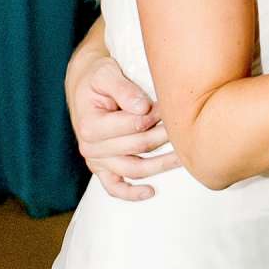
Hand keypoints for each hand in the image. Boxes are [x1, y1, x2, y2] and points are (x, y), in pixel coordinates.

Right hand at [70, 51, 180, 199]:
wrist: (84, 86)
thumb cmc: (98, 78)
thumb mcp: (106, 74)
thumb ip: (123, 90)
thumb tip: (143, 107)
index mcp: (90, 125)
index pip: (133, 125)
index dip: (155, 115)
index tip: (168, 105)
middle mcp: (90, 147)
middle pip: (138, 147)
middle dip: (163, 134)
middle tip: (181, 123)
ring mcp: (96, 161)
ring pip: (134, 169)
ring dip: (161, 164)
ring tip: (184, 155)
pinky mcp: (102, 169)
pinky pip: (114, 188)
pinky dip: (131, 194)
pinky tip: (151, 192)